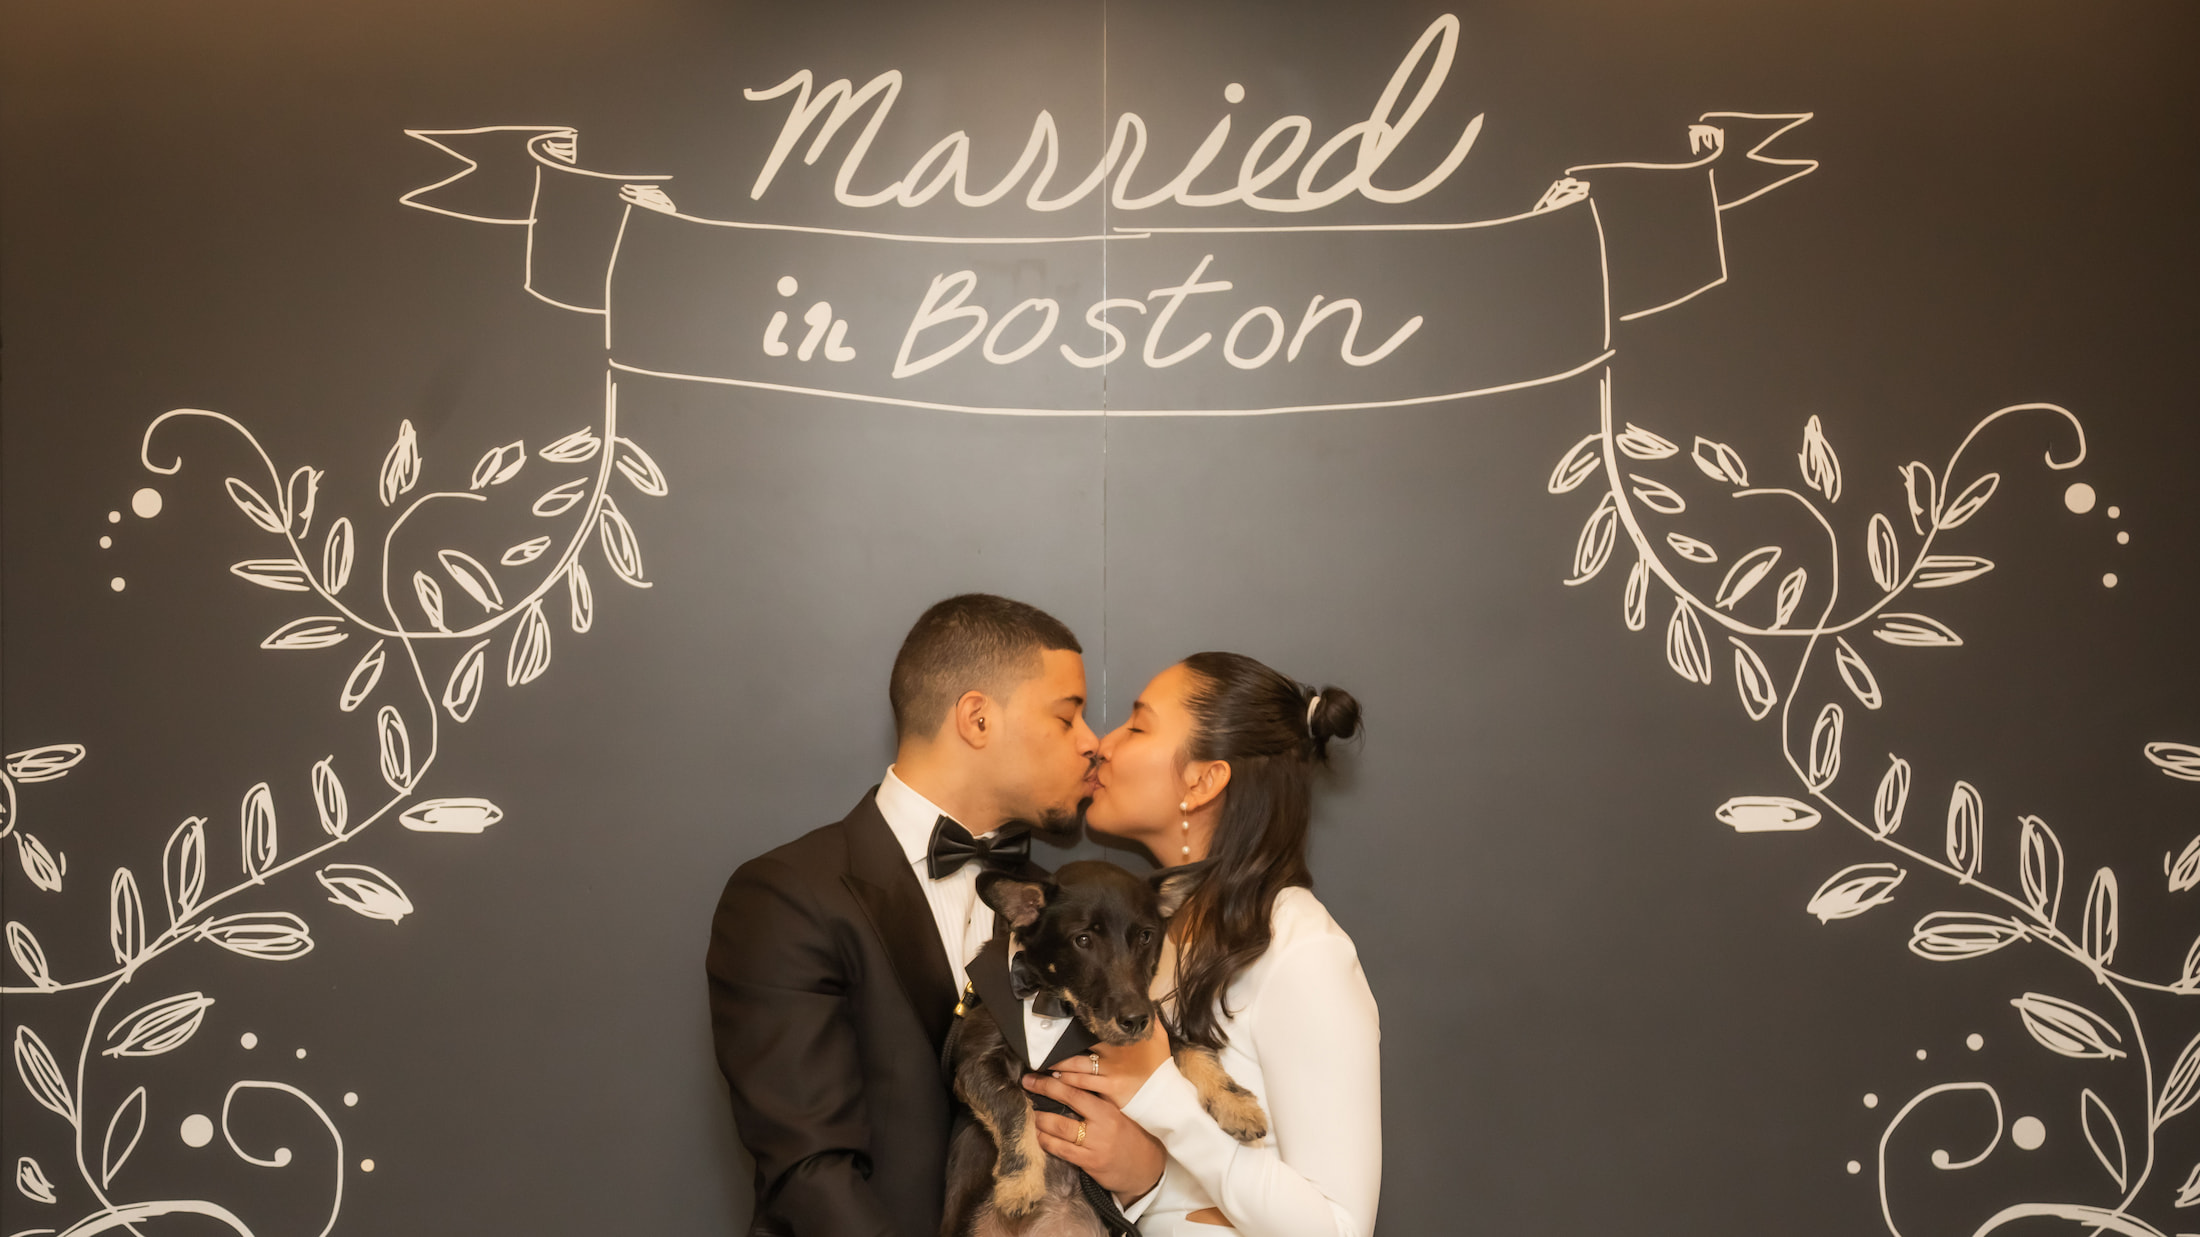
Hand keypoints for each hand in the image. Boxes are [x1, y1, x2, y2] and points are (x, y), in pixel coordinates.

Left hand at [1022, 1072, 1164, 1199]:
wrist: (1146, 1167)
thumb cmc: (1130, 1135)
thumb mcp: (1118, 1113)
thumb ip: (1097, 1101)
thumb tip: (1067, 1082)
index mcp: (1108, 1109)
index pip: (1076, 1090)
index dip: (1053, 1082)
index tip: (1037, 1075)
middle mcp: (1101, 1125)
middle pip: (1065, 1106)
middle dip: (1042, 1093)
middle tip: (1026, 1086)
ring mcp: (1095, 1146)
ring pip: (1059, 1129)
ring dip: (1040, 1121)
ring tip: (1031, 1114)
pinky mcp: (1090, 1164)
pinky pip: (1062, 1151)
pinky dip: (1047, 1142)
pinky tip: (1040, 1136)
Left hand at [1048, 1016, 1170, 1108]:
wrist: (1166, 1093)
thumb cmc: (1159, 1064)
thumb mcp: (1158, 1037)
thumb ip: (1149, 1018)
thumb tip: (1145, 1001)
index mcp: (1122, 1039)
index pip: (1093, 1029)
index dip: (1075, 1026)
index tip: (1060, 1020)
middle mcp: (1113, 1054)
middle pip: (1080, 1047)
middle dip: (1060, 1046)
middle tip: (1042, 1043)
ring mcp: (1110, 1072)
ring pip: (1077, 1067)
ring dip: (1058, 1065)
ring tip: (1042, 1064)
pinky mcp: (1109, 1089)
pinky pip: (1083, 1085)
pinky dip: (1067, 1081)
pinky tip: (1055, 1080)